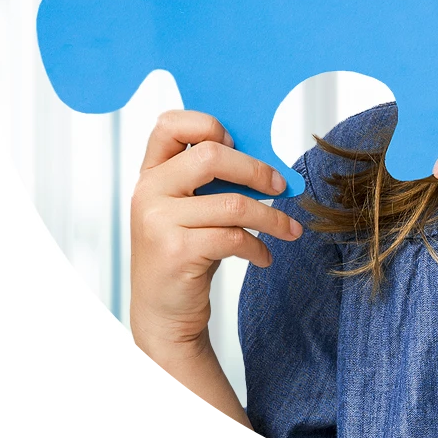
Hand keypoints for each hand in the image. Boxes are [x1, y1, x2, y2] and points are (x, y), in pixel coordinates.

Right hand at [129, 109, 302, 363]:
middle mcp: (149, 191)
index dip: (207, 124)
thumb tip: (266, 157)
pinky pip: (233, 237)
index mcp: (152, 173)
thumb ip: (211, 179)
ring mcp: (158, 221)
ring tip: (289, 230)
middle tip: (281, 186)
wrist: (162, 312)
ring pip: (233, 203)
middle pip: (212, 156)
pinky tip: (263, 256)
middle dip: (257, 170)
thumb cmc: (186, 251)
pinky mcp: (176, 251)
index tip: (236, 143)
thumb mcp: (191, 208)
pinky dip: (258, 247)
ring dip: (271, 218)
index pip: (168, 125)